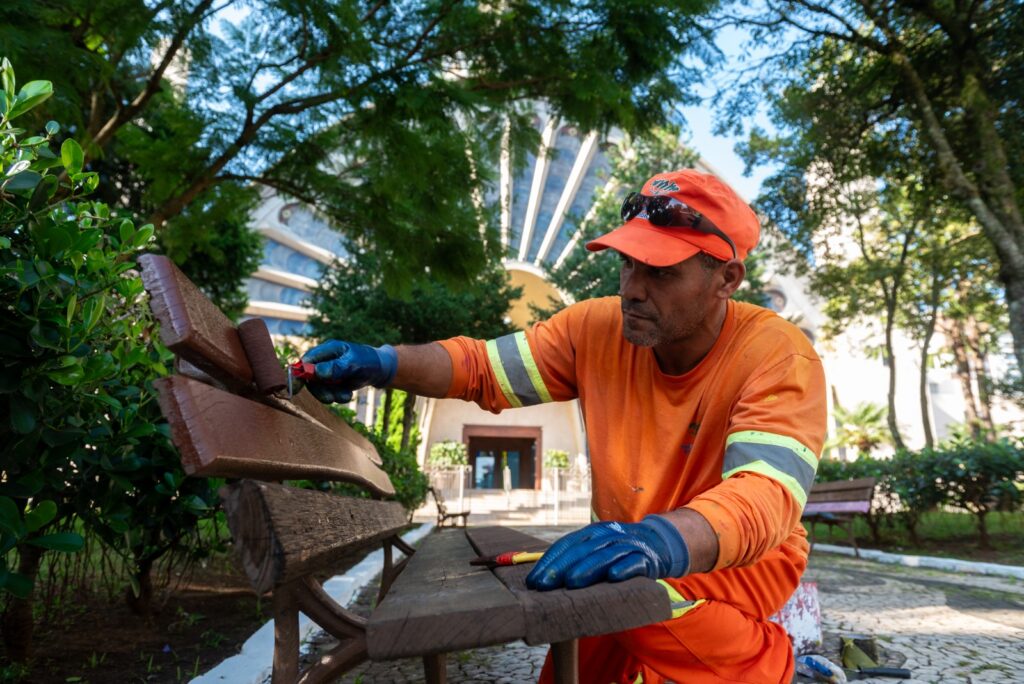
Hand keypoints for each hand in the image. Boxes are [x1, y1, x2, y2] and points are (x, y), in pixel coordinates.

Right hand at [301, 340, 397, 403]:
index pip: (306, 360)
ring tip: (347, 395)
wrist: (380, 370)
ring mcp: (327, 372)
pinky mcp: (332, 382)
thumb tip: (317, 372)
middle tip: (331, 399)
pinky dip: (336, 396)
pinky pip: (328, 392)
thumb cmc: (369, 361)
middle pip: (309, 377)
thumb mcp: (355, 363)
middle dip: (319, 390)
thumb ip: (336, 367)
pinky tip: (348, 394)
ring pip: (318, 387)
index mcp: (328, 350)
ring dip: (330, 395)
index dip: (299, 373)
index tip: (297, 387)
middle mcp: (324, 360)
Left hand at [525, 515, 688, 590]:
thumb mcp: (598, 549)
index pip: (567, 544)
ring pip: (606, 555)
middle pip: (582, 549)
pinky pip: (634, 563)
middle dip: (561, 567)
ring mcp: (627, 546)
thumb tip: (544, 579)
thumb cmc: (619, 551)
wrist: (658, 543)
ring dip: (588, 568)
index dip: (550, 561)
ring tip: (572, 582)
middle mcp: (608, 535)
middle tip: (545, 585)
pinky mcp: (646, 559)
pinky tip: (613, 576)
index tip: (534, 581)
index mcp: (593, 532)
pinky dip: (624, 568)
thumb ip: (577, 558)